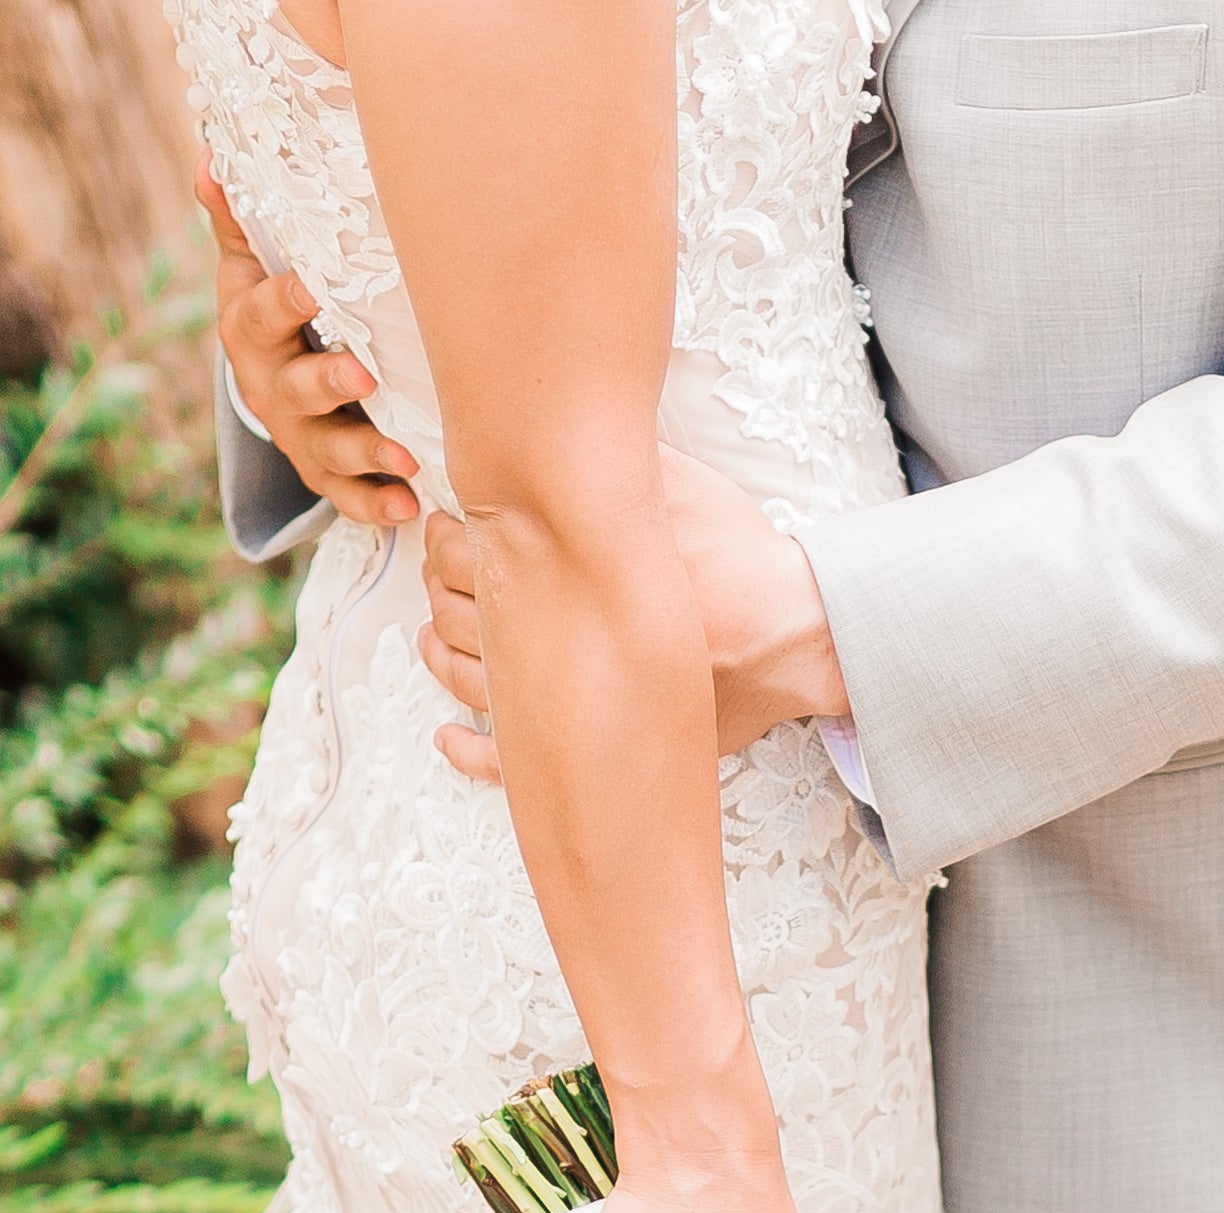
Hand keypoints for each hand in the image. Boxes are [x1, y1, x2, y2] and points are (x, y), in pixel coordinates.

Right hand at [192, 162, 419, 531]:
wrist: (271, 378)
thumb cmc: (273, 308)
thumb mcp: (250, 263)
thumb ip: (240, 218)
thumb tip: (214, 156)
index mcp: (251, 331)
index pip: (262, 314)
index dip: (284, 301)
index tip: (312, 285)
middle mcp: (271, 388)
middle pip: (296, 389)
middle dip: (329, 385)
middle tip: (364, 377)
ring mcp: (299, 435)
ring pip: (326, 449)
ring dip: (365, 454)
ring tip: (405, 457)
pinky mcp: (324, 474)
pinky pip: (346, 497)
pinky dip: (375, 504)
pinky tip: (407, 505)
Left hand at [418, 450, 848, 780]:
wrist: (792, 634)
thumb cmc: (740, 556)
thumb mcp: (676, 485)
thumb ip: (614, 467)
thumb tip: (567, 433)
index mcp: (568, 573)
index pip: (469, 557)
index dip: (444, 541)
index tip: (443, 529)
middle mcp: (559, 642)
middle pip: (460, 618)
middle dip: (439, 592)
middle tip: (437, 574)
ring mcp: (574, 703)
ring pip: (474, 686)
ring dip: (440, 660)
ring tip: (430, 640)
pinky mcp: (600, 746)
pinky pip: (516, 767)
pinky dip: (473, 755)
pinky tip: (450, 739)